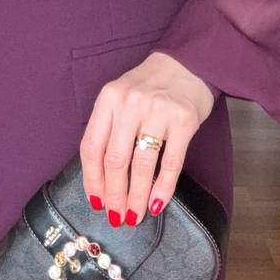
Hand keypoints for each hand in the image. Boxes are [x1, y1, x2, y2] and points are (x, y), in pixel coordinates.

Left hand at [79, 51, 215, 226]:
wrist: (186, 63)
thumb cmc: (149, 86)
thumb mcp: (120, 98)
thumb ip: (109, 129)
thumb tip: (102, 178)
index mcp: (108, 98)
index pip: (92, 146)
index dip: (92, 179)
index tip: (96, 201)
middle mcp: (130, 103)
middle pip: (115, 160)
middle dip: (114, 195)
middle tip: (116, 216)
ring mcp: (158, 111)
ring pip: (142, 165)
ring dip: (137, 197)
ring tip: (135, 215)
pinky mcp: (183, 120)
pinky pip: (170, 162)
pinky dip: (163, 188)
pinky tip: (157, 204)